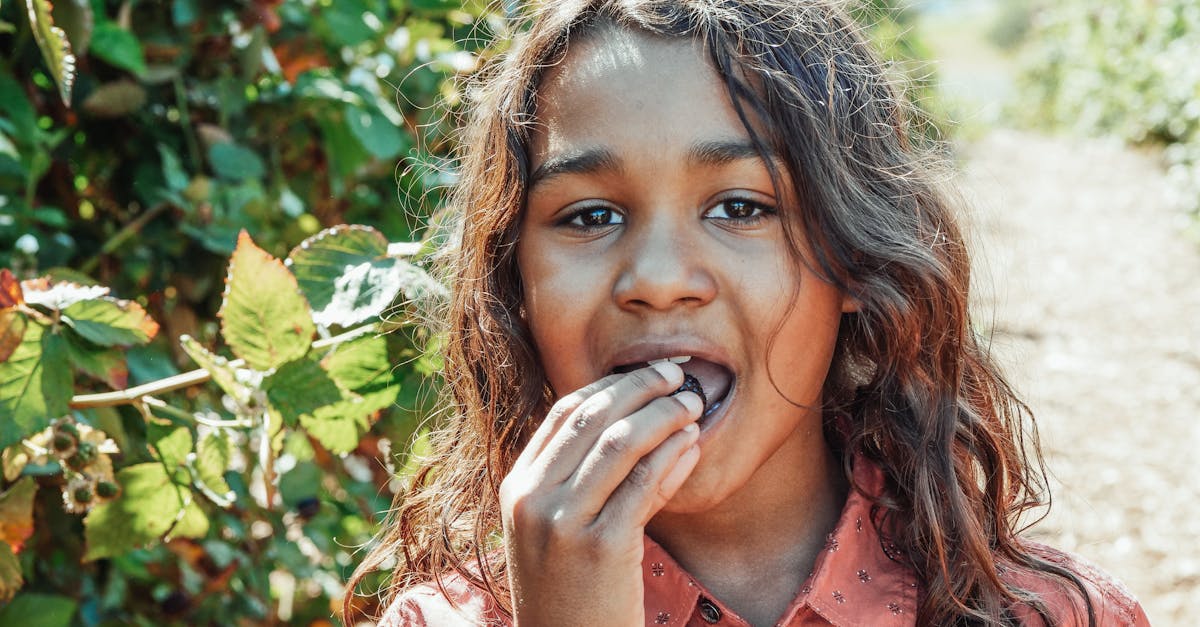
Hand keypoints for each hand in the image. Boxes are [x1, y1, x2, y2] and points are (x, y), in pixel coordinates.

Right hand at [499, 362, 702, 626]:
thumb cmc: (571, 595)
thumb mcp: (557, 533)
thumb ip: (581, 481)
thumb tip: (640, 423)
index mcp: (516, 488)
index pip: (563, 413)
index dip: (610, 385)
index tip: (646, 373)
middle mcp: (532, 499)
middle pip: (593, 417)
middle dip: (641, 386)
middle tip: (679, 374)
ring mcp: (564, 523)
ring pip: (621, 442)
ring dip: (664, 413)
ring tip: (693, 404)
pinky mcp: (602, 547)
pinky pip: (645, 482)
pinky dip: (672, 454)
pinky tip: (691, 443)